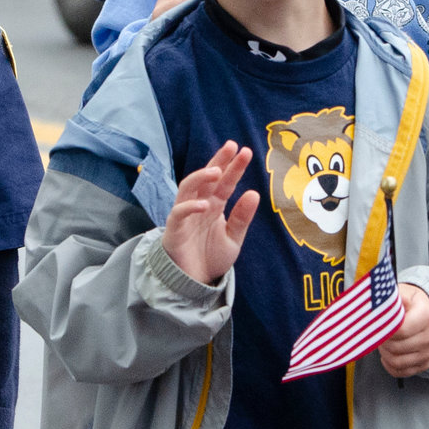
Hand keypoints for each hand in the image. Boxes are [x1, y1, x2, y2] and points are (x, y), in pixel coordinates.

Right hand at [162, 141, 259, 284]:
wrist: (193, 282)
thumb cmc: (210, 257)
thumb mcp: (233, 238)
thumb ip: (242, 217)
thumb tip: (254, 192)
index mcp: (214, 205)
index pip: (224, 182)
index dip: (233, 167)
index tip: (245, 151)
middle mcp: (199, 205)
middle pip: (206, 178)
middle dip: (218, 161)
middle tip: (231, 146)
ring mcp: (185, 214)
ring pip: (188, 188)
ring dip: (200, 177)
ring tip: (216, 171)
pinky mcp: (174, 228)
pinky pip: (179, 213)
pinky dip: (190, 207)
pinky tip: (205, 205)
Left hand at [379, 284, 428, 377]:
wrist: (425, 312)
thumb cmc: (408, 302)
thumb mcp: (403, 293)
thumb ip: (394, 298)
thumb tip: (386, 301)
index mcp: (426, 316)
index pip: (400, 330)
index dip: (383, 329)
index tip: (376, 324)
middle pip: (396, 348)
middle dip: (381, 341)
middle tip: (375, 333)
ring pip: (397, 362)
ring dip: (384, 353)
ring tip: (381, 342)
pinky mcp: (425, 364)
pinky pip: (401, 372)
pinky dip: (389, 365)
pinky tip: (386, 354)